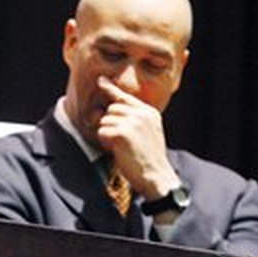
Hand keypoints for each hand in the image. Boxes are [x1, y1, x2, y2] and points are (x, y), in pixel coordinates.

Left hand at [96, 77, 180, 198]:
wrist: (156, 176)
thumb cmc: (148, 157)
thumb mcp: (147, 132)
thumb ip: (134, 118)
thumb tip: (111, 108)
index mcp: (149, 112)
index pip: (126, 97)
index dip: (111, 89)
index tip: (101, 81)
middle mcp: (142, 114)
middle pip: (112, 109)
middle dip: (110, 123)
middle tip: (121, 140)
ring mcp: (133, 122)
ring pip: (105, 120)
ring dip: (108, 134)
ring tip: (122, 146)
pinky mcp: (122, 133)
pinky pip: (102, 132)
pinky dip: (106, 142)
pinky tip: (118, 150)